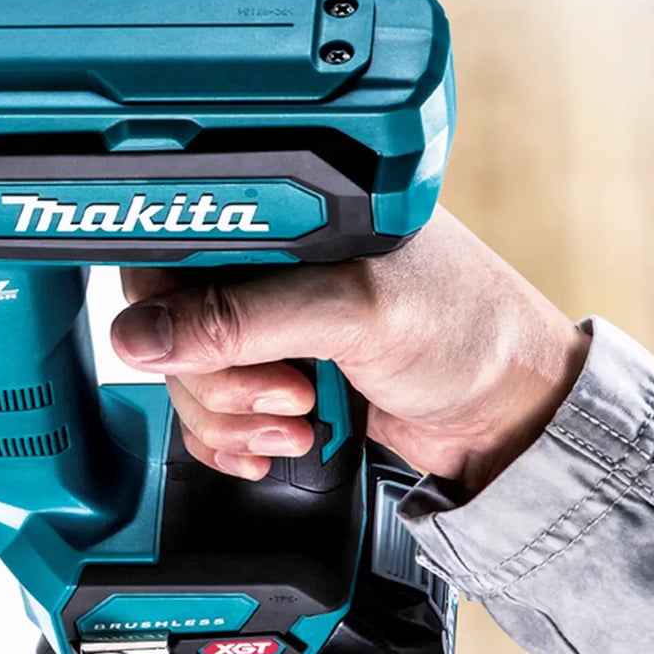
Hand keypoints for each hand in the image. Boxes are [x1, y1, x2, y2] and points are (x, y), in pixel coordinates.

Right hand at [109, 209, 590, 489]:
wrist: (512, 418)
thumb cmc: (470, 333)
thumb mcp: (353, 313)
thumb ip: (242, 319)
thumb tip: (141, 336)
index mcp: (290, 208)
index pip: (178, 241)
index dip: (170, 301)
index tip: (197, 344)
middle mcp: (271, 260)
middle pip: (171, 321)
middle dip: (218, 377)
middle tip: (284, 391)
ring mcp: (270, 324)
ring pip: (185, 375)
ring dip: (231, 417)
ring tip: (299, 421)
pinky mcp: (272, 375)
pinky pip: (207, 412)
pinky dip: (231, 439)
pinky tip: (276, 444)